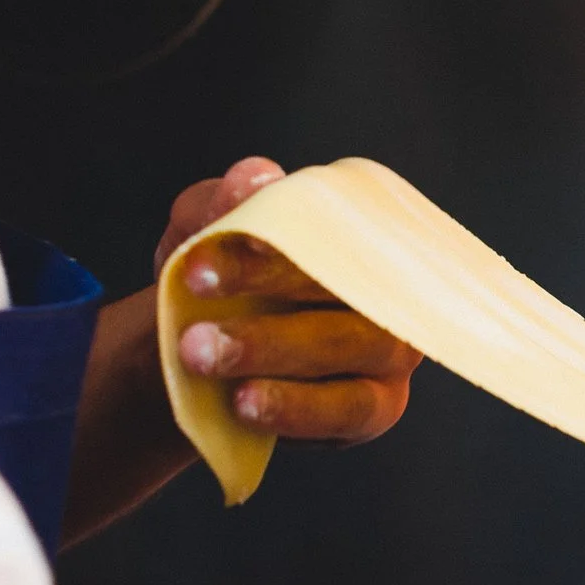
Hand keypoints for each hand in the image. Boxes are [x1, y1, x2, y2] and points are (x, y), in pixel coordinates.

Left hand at [166, 157, 419, 441]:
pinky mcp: (380, 404)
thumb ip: (222, 205)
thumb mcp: (200, 236)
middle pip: (347, 282)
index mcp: (351, 230)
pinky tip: (246, 405)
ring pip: (351, 345)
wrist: (202, 355)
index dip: (270, 245)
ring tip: (204, 358)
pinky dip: (298, 407)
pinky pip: (351, 407)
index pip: (326, 226)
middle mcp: (386, 283)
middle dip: (267, 294)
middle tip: (193, 318)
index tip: (205, 263)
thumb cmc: (215, 285)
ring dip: (275, 351)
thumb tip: (257, 176)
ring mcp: (390, 347)